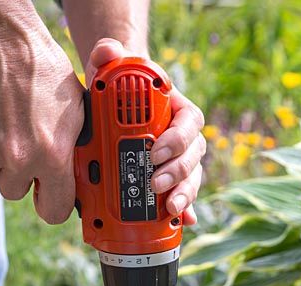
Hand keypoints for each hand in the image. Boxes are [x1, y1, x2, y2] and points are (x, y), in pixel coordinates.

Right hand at [0, 10, 83, 223]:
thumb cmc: (41, 70)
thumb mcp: (75, 110)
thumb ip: (72, 150)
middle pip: (13, 192)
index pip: (54, 211)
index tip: (45, 196)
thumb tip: (76, 177)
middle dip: (15, 173)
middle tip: (17, 143)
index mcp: (52, 154)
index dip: (49, 204)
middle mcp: (18, 158)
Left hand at [87, 39, 205, 225]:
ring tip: (167, 206)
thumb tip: (107, 50)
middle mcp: (184, 137)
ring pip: (192, 178)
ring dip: (183, 193)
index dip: (178, 138)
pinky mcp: (171, 181)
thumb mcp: (108, 72)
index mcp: (176, 110)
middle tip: (154, 180)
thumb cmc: (116, 91)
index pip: (189, 121)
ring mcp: (179, 161)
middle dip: (177, 171)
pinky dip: (184, 210)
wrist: (114, 110)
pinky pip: (183, 196)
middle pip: (193, 155)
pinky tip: (181, 221)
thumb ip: (107, 58)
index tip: (157, 148)